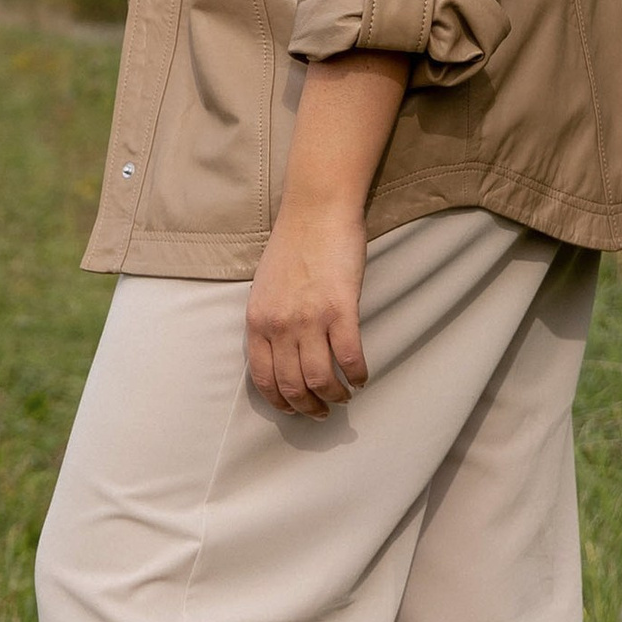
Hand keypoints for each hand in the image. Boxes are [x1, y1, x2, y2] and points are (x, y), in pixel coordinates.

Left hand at [248, 45, 407, 415]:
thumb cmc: (293, 244)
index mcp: (257, 320)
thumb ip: (269, 319)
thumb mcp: (265, 286)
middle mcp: (280, 325)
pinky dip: (359, 376)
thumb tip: (279, 352)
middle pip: (293, 386)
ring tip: (345, 397)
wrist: (316, 209)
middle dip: (309, 408)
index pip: (263, 379)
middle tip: (323, 412)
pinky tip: (364, 377)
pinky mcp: (341, 310)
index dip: (280, 402)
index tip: (294, 409)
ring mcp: (310, 319)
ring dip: (335, 397)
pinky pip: (350, 359)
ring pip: (322, 381)